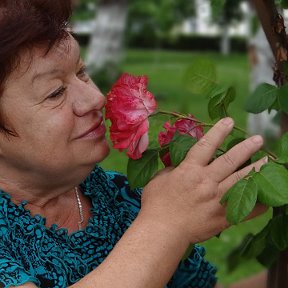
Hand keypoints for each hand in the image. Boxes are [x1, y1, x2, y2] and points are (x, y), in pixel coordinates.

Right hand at [141, 117, 266, 243]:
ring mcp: (216, 200)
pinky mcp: (222, 217)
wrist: (161, 232)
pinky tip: (267, 196)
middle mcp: (206, 182)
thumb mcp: (159, 179)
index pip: (206, 145)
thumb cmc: (156, 204)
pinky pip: (246, 209)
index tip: (229, 121)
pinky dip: (259, 203)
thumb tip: (182, 164)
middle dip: (246, 148)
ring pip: (242, 180)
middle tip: (259, 139)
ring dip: (257, 169)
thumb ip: (173, 169)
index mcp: (190, 170)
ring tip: (269, 161)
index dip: (218, 131)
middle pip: (230, 160)